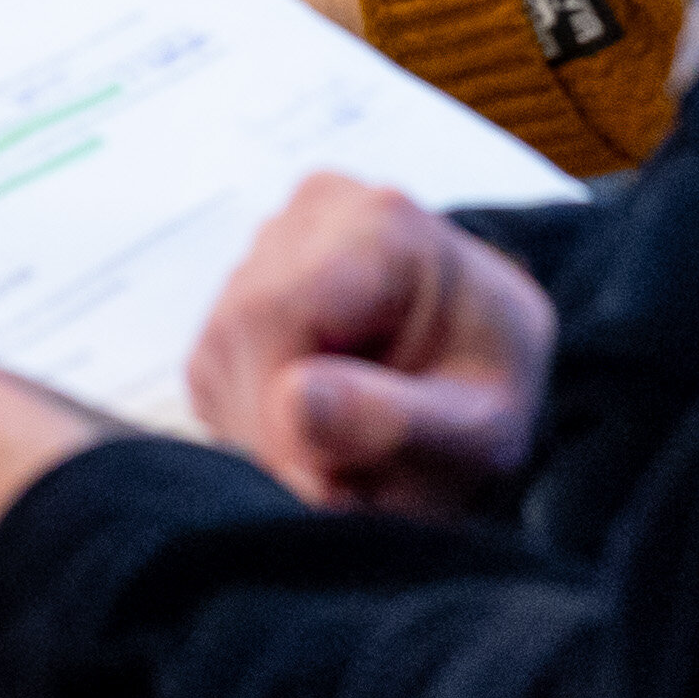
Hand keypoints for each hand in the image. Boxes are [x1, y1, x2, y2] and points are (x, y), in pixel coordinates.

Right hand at [182, 175, 549, 515]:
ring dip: (265, 430)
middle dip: (277, 429)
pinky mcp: (234, 289)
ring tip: (347, 448)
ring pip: (216, 352)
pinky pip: (210, 369)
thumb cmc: (488, 395)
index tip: (333, 483)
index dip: (280, 408)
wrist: (484, 370)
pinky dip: (252, 419)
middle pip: (239, 330)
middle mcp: (314, 214)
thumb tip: (290, 403)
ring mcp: (268, 244)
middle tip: (347, 482)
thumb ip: (393, 424)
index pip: (274, 311)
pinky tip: (316, 424)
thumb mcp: (480, 434)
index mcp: (382, 226)